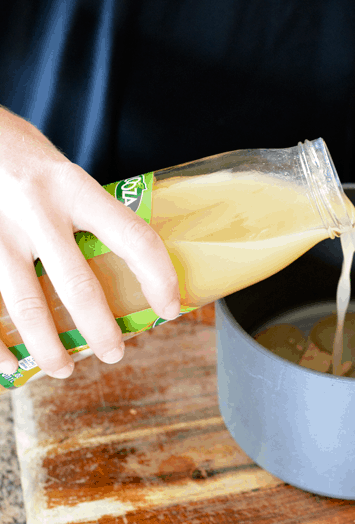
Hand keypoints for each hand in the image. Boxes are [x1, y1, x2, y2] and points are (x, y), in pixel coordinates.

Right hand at [0, 108, 179, 378]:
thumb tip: (128, 267)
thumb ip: (86, 213)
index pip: (133, 237)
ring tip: (63, 369)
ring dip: (48, 347)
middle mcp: (36, 208)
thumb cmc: (18, 155)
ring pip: (25, 304)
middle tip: (114, 354)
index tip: (170, 308)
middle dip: (101, 330)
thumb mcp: (62, 172)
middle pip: (78, 284)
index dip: (159, 278)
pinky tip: (8, 365)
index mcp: (73, 187)